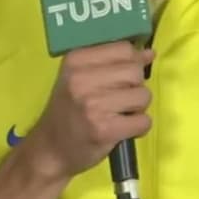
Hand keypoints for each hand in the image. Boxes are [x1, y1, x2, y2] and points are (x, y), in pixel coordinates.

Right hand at [21, 41, 153, 182]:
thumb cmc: (68, 110)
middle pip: (135, 71)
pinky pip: (143, 121)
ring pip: (143, 95)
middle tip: (119, 99)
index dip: (132, 62)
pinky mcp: (104, 129)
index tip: (123, 76)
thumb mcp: (81, 77)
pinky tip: (121, 129)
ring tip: (119, 114)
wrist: (49, 149)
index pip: (123, 48)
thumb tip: (149, 52)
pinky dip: (139, 127)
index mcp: (76, 60)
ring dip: (138, 108)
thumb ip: (114, 62)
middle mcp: (82, 79)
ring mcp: (93, 105)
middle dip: (135, 86)